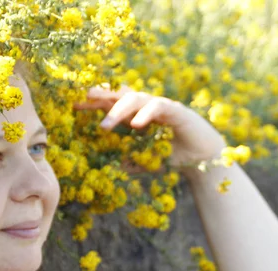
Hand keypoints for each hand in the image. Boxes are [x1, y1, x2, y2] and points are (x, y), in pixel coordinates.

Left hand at [73, 85, 226, 171]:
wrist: (203, 158)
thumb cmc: (172, 156)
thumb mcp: (144, 162)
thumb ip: (128, 162)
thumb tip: (108, 170)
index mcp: (135, 114)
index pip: (111, 103)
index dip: (93, 102)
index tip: (74, 104)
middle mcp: (145, 106)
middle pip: (119, 93)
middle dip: (100, 94)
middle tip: (82, 98)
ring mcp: (160, 105)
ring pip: (134, 98)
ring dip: (117, 111)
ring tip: (103, 127)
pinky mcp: (176, 110)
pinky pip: (158, 106)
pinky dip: (145, 114)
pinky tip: (135, 125)